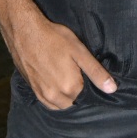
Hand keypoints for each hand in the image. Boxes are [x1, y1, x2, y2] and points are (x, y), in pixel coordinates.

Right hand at [2, 1, 116, 108]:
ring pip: (61, 105)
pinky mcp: (33, 91)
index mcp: (70, 88)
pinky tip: (56, 83)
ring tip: (67, 77)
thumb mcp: (79, 51)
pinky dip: (55, 98)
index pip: (87, 97)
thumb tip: (112, 89)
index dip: (90, 86)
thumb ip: (96, 72)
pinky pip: (48, 103)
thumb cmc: (54, 38)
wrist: (25, 32)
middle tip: (77, 73)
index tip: (87, 74)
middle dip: (78, 93)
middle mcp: (55, 96)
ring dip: (67, 97)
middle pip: (74, 102)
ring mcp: (42, 95)